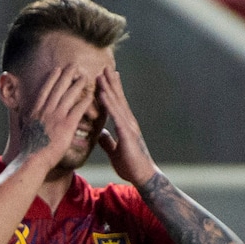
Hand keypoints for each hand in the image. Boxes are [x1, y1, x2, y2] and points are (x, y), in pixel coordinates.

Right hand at [19, 65, 95, 167]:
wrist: (33, 159)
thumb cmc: (28, 149)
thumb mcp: (24, 130)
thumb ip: (27, 120)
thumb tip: (24, 117)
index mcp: (36, 110)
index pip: (45, 89)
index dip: (52, 78)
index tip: (58, 70)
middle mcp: (46, 110)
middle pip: (58, 88)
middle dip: (66, 75)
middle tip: (74, 66)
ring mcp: (57, 117)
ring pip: (69, 96)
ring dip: (77, 84)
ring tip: (84, 77)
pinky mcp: (66, 126)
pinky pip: (78, 110)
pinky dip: (84, 102)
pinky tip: (90, 96)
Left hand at [96, 66, 157, 186]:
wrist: (143, 176)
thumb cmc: (131, 166)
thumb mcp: (115, 152)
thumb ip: (108, 142)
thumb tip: (101, 134)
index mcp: (125, 125)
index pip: (117, 104)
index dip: (112, 90)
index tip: (105, 77)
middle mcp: (128, 122)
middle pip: (118, 98)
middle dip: (111, 82)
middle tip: (104, 67)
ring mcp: (128, 127)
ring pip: (117, 103)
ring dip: (108, 88)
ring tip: (101, 74)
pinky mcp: (127, 134)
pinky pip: (115, 116)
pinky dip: (108, 104)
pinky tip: (102, 94)